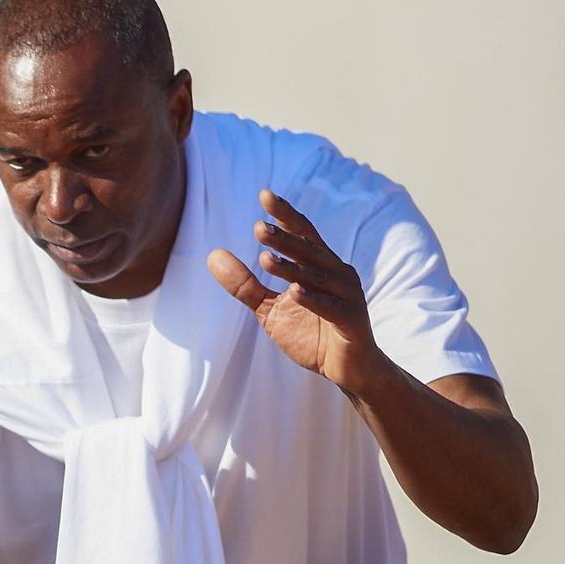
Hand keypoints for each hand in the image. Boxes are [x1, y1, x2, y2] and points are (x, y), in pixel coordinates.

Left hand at [208, 189, 385, 393]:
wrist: (346, 369)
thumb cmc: (311, 333)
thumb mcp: (269, 309)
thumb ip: (244, 284)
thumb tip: (213, 255)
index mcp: (319, 265)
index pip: (302, 233)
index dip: (284, 214)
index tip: (264, 195)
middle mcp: (337, 274)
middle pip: (308, 250)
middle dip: (284, 239)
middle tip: (258, 227)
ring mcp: (347, 296)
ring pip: (318, 276)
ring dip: (292, 267)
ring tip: (265, 258)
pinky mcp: (351, 320)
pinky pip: (331, 307)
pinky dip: (313, 299)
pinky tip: (294, 292)